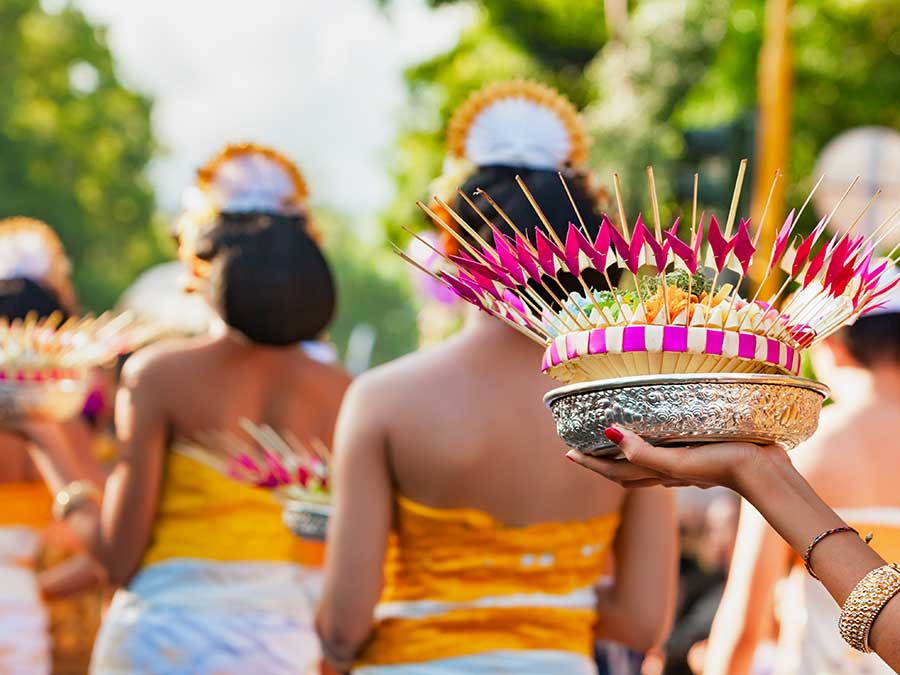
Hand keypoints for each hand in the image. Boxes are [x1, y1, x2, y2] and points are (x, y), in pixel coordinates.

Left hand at [565, 426, 787, 491]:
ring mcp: (685, 466)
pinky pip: (667, 455)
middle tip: (582, 447)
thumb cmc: (722, 465)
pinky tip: (658, 435)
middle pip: (625, 471)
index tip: (568, 452)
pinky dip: (652, 448)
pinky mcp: (701, 456)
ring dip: (625, 455)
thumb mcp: (679, 461)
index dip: (590, 463)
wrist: (766, 473)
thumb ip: (644, 453)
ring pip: (645, 464)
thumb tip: (610, 433)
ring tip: (612, 439)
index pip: (613, 471)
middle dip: (601, 461)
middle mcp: (667, 472)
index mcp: (658, 474)